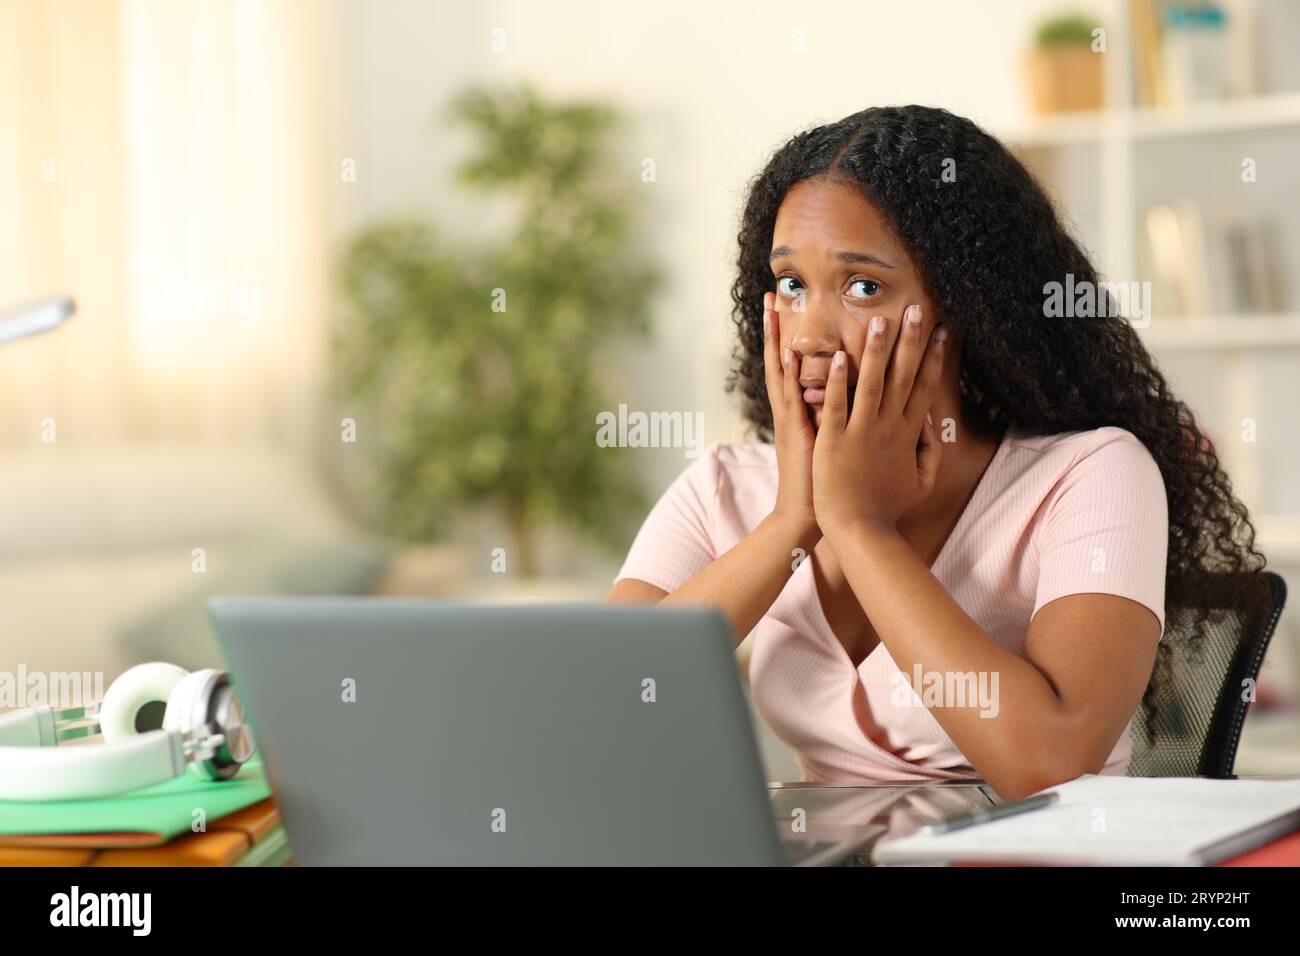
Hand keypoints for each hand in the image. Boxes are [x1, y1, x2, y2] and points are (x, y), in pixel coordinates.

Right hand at [763, 291, 817, 537]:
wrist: (809, 516)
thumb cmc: (824, 486)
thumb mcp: (830, 446)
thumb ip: (835, 419)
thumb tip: (849, 397)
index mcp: (801, 411)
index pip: (792, 365)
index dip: (788, 337)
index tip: (785, 308)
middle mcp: (792, 410)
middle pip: (781, 359)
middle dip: (775, 327)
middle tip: (770, 293)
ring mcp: (793, 419)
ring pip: (783, 371)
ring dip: (779, 339)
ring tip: (774, 308)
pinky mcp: (800, 432)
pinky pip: (795, 398)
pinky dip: (793, 375)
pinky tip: (791, 350)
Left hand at [812, 303, 946, 533]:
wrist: (860, 531)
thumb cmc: (887, 508)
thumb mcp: (921, 481)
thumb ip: (929, 450)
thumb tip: (932, 421)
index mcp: (907, 434)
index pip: (924, 386)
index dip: (933, 356)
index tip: (941, 329)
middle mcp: (888, 428)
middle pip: (903, 376)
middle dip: (911, 340)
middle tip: (917, 308)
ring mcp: (861, 433)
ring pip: (871, 384)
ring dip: (876, 351)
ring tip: (879, 320)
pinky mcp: (834, 441)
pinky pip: (837, 406)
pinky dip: (838, 382)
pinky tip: (839, 357)